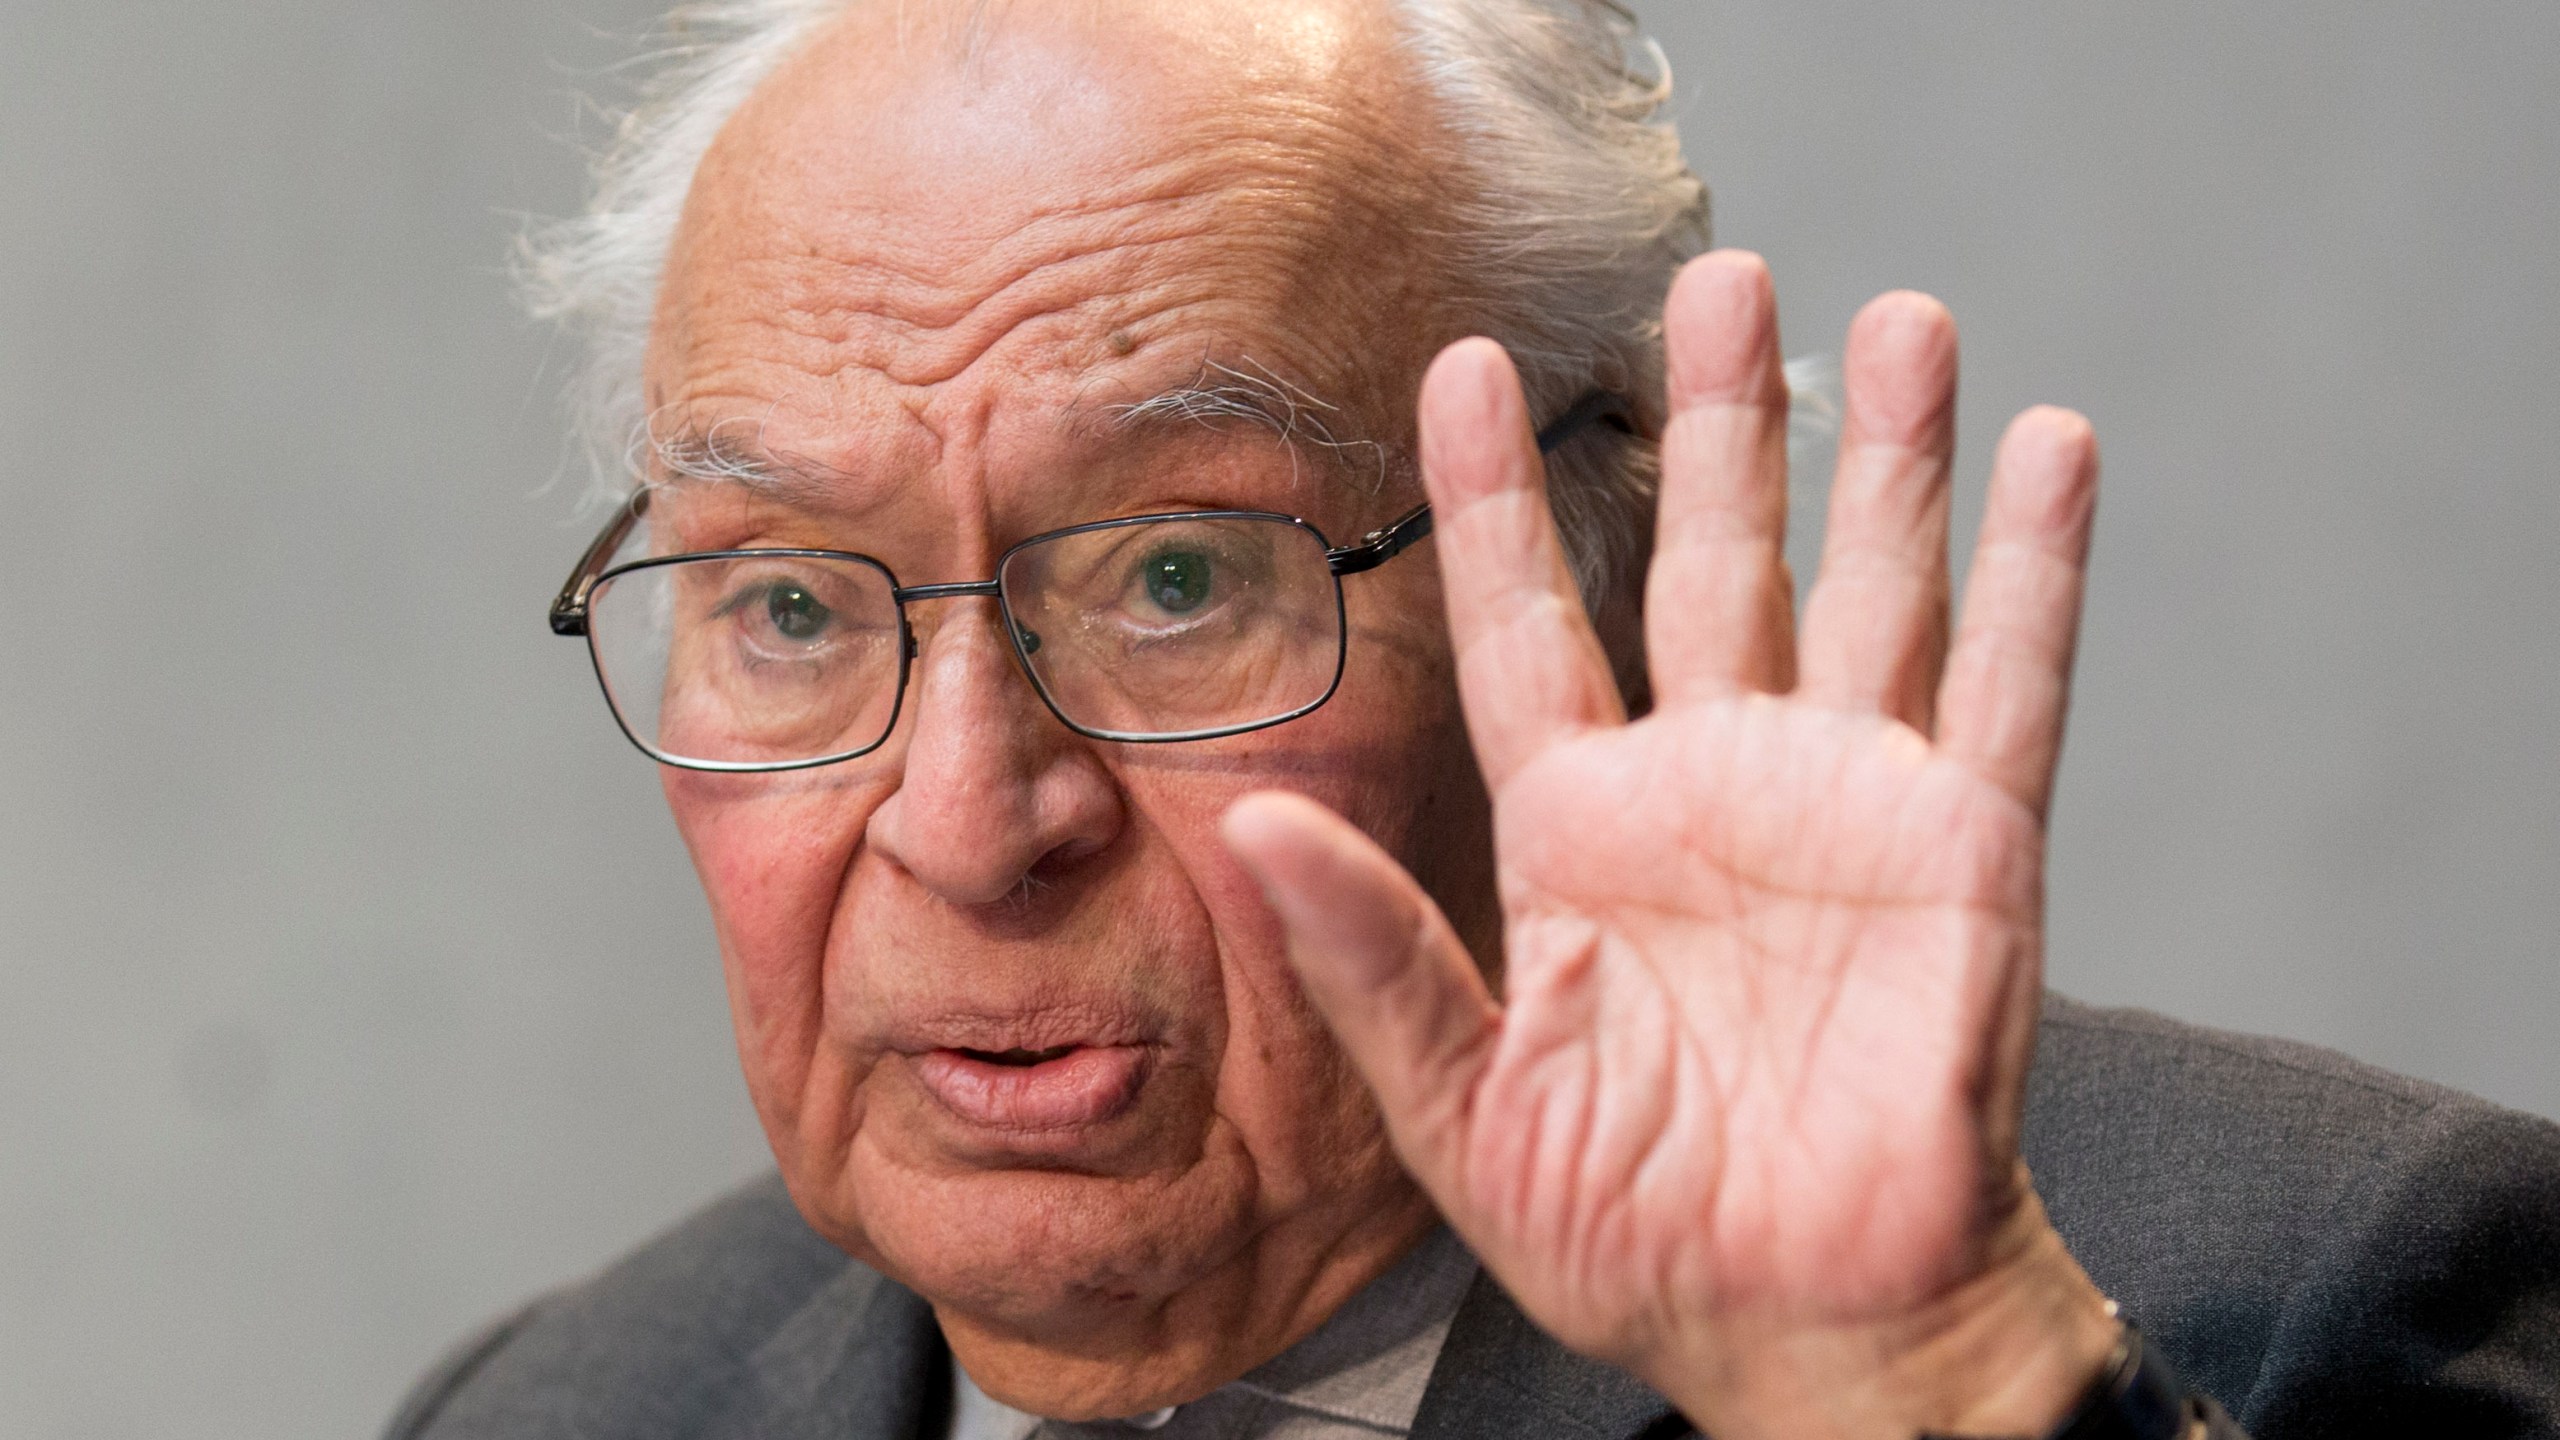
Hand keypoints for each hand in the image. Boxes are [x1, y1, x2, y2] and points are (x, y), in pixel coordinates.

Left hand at [1221, 252, 2120, 1439]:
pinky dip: (2036, 572)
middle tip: (1718, 279)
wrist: (1805, 1324)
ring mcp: (1845, 806)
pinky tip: (2052, 452)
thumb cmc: (1632, 1232)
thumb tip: (1257, 831)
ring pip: (1869, 587)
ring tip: (1893, 319)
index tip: (1466, 369)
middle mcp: (1711, 787)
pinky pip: (2007, 688)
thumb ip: (1373, 957)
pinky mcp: (1967, 850)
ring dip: (1884, 456)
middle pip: (1712, 561)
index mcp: (1578, 832)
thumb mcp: (1468, 1104)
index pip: (1527, 626)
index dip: (1498, 498)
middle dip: (1714, 421)